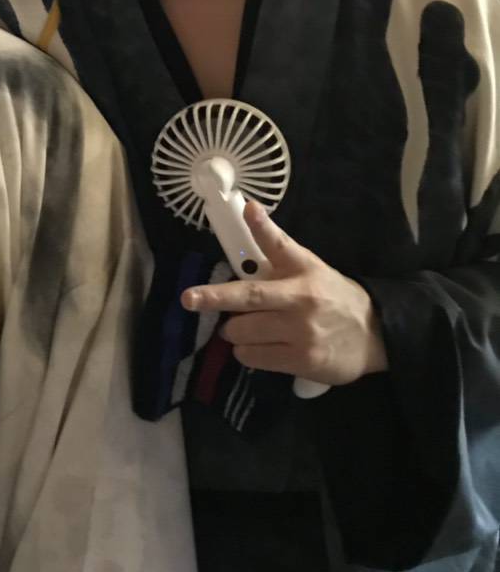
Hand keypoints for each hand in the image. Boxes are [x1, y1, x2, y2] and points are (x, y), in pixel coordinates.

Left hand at [180, 201, 386, 388]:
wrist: (374, 335)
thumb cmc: (332, 296)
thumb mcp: (308, 265)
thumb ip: (276, 245)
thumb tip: (250, 209)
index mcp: (302, 274)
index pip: (278, 247)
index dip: (260, 227)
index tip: (246, 209)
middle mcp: (302, 302)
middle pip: (246, 300)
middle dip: (215, 301)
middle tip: (197, 301)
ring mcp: (302, 334)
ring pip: (242, 332)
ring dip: (235, 331)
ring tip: (248, 328)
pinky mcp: (302, 362)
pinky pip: (253, 358)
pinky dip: (247, 353)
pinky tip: (260, 347)